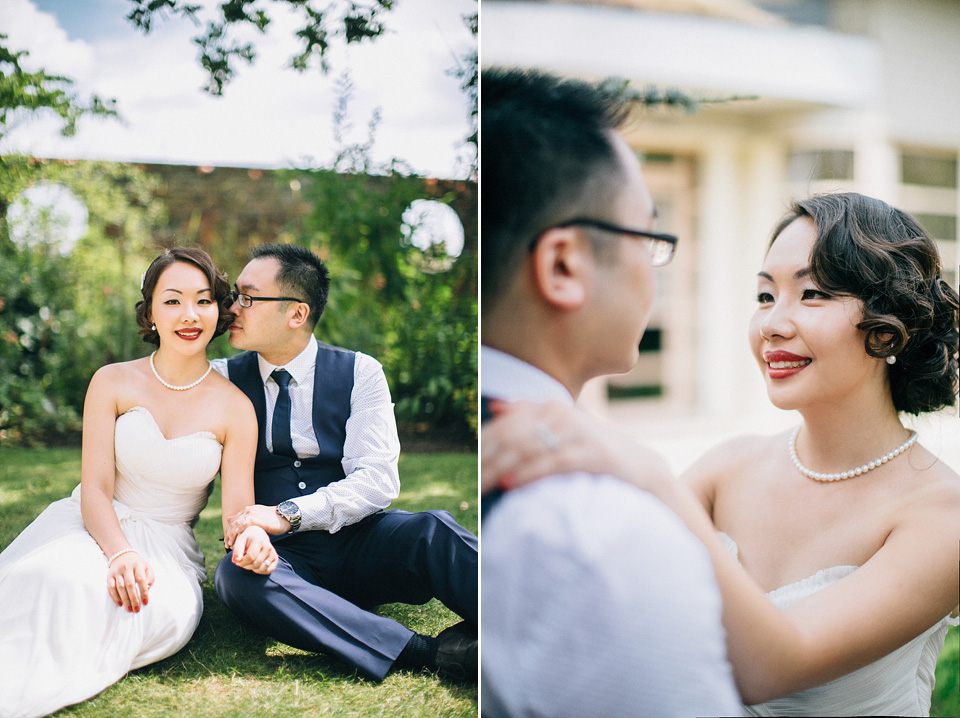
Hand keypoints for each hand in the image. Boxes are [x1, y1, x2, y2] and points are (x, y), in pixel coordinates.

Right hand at [107, 551, 154, 612]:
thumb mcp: (147, 567)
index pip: (141, 579)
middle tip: (136, 609)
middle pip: (130, 585)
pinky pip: (111, 587)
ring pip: (120, 587)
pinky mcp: (109, 576)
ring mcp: (117, 572)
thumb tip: (148, 589)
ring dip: (125, 600)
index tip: (145, 602)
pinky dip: (115, 596)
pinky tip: (120, 603)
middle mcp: (127, 568)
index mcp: (138, 565)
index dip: (143, 591)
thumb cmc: (137, 564)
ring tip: (129, 609)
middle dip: (134, 598)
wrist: (122, 554)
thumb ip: (150, 577)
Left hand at [225, 504, 290, 546]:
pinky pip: (243, 526)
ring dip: (231, 536)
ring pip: (236, 525)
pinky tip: (237, 540)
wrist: (285, 516)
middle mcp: (248, 511)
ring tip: (231, 545)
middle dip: (229, 535)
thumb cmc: (273, 519)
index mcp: (248, 510)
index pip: (234, 521)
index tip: (228, 541)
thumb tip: (232, 520)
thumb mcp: (258, 517)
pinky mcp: (256, 519)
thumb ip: (246, 519)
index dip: (229, 531)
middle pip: (233, 523)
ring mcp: (251, 514)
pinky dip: (238, 533)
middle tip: (227, 545)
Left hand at [231, 525, 278, 573]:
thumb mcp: (240, 541)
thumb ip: (237, 550)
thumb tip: (236, 560)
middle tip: (242, 561)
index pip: (251, 557)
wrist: (258, 535)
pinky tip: (255, 565)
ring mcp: (273, 553)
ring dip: (252, 569)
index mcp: (259, 541)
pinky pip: (267, 571)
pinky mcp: (275, 559)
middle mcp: (268, 547)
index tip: (237, 561)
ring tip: (249, 562)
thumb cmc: (247, 539)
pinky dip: (260, 571)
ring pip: (261, 569)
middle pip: (255, 564)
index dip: (242, 562)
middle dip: (246, 566)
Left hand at [480, 399, 672, 494]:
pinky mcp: (591, 453)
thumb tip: (495, 406)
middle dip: (490, 460)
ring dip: (503, 469)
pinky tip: (510, 484)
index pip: (507, 425)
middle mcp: (561, 414)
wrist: (638, 466)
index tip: (470, 465)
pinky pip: (552, 463)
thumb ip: (529, 414)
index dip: (485, 444)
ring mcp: (577, 432)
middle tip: (473, 482)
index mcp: (550, 407)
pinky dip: (528, 474)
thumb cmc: (591, 448)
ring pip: (528, 450)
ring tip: (483, 485)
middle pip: (513, 437)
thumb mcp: (561, 428)